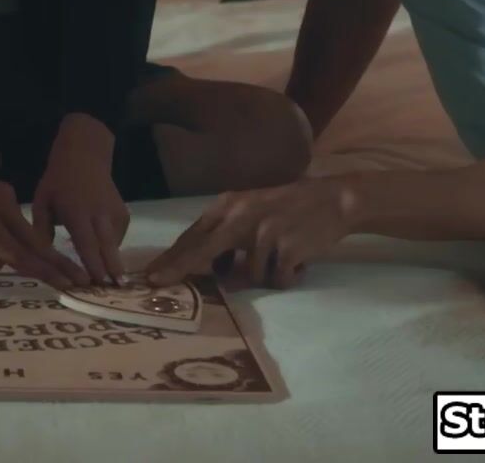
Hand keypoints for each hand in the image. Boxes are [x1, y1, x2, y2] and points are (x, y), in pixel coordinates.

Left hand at [0, 160, 83, 288]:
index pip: (16, 254)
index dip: (42, 272)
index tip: (66, 284)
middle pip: (33, 242)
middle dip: (57, 262)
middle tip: (82, 279)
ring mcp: (3, 197)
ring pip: (28, 232)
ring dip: (42, 253)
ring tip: (64, 272)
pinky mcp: (2, 191)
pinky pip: (18, 221)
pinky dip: (24, 240)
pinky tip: (22, 257)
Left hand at [30, 114, 127, 284]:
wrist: (84, 156)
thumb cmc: (57, 181)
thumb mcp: (42, 202)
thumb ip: (42, 230)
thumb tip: (41, 257)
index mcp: (76, 212)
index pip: (86, 242)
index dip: (92, 263)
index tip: (96, 281)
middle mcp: (98, 213)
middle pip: (107, 245)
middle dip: (112, 268)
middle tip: (116, 290)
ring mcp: (113, 211)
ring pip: (116, 242)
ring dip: (116, 262)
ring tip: (116, 283)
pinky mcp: (122, 211)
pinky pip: (120, 234)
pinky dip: (115, 247)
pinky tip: (110, 259)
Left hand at [144, 177, 356, 288]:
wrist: (334, 200)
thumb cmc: (289, 209)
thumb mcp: (253, 212)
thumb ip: (229, 236)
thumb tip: (213, 270)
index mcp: (231, 206)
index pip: (194, 235)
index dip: (172, 257)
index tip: (151, 275)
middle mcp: (242, 216)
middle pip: (202, 250)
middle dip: (179, 269)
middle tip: (158, 284)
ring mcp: (264, 232)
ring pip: (247, 275)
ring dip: (264, 276)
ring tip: (281, 260)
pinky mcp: (285, 248)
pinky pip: (275, 279)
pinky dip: (286, 277)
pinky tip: (297, 262)